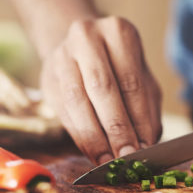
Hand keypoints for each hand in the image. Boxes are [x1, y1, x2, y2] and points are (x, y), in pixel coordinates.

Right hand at [40, 17, 161, 164]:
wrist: (80, 49)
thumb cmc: (119, 67)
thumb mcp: (141, 80)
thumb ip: (146, 110)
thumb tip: (145, 145)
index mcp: (118, 32)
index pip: (131, 82)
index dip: (138, 119)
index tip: (144, 147)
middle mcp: (87, 38)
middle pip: (102, 88)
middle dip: (116, 128)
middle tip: (126, 157)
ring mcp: (62, 56)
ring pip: (77, 101)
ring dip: (94, 136)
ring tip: (108, 160)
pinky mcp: (47, 78)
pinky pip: (63, 111)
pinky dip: (79, 136)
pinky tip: (92, 152)